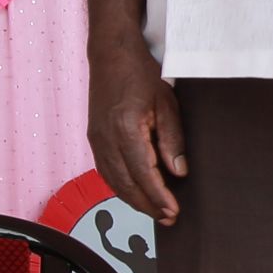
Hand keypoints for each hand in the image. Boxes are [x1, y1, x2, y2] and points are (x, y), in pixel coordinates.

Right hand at [87, 40, 188, 223]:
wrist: (110, 54)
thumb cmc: (140, 74)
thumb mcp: (167, 104)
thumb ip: (172, 140)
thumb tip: (178, 172)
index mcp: (125, 129)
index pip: (143, 173)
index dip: (158, 196)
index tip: (173, 211)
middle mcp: (105, 138)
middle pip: (125, 183)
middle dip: (146, 204)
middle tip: (167, 218)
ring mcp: (96, 139)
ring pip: (112, 180)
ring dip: (133, 199)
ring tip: (154, 210)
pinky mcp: (94, 138)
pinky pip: (105, 170)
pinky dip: (120, 186)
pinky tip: (134, 191)